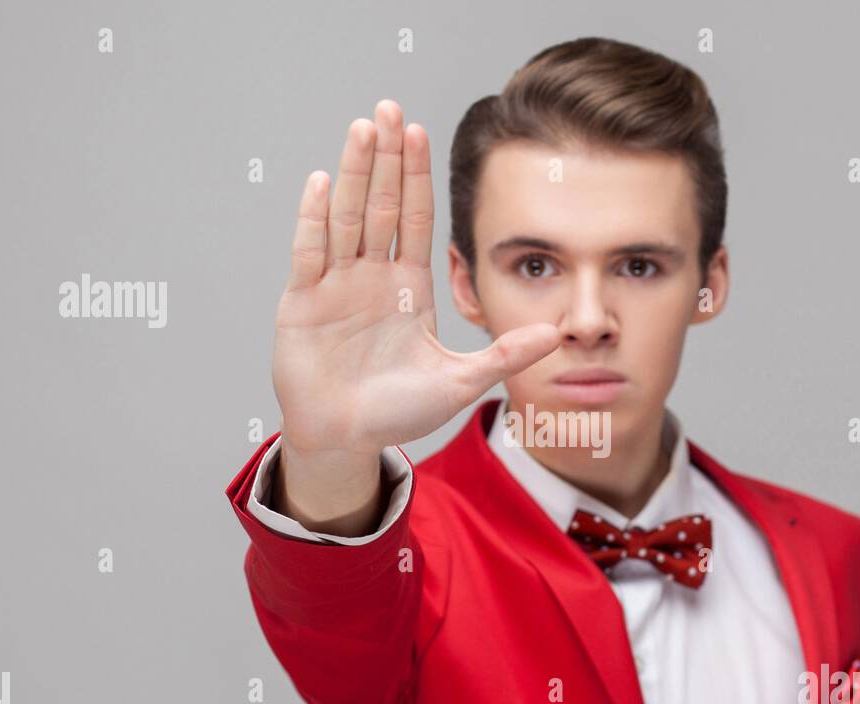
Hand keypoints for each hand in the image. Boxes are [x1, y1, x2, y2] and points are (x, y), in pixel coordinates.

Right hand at [270, 99, 559, 457]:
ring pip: (346, 217)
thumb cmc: (397, 412)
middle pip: (379, 205)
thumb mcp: (461, 381)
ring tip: (363, 128)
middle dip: (385, 157)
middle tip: (391, 108)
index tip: (421, 132)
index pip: (413, 219)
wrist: (345, 439)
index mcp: (407, 287)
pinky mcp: (302, 303)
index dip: (415, 176)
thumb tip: (557, 334)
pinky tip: (323, 182)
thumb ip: (504, 355)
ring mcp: (334, 285)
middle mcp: (370, 277)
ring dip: (353, 172)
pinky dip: (315, 218)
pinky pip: (309, 253)